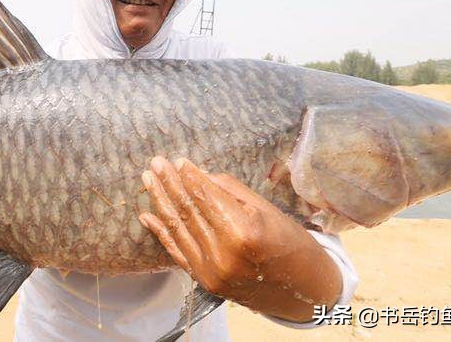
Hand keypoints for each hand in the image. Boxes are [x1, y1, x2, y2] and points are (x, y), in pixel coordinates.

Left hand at [139, 157, 341, 322]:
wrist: (303, 290)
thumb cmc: (291, 243)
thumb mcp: (267, 210)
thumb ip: (231, 191)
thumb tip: (199, 175)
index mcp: (243, 232)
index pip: (205, 197)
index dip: (189, 176)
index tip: (176, 159)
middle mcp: (222, 253)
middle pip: (188, 211)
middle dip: (169, 183)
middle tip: (156, 162)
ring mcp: (210, 271)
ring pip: (177, 229)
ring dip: (160, 201)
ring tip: (148, 179)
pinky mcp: (204, 282)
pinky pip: (176, 252)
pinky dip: (160, 233)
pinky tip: (146, 215)